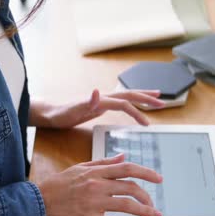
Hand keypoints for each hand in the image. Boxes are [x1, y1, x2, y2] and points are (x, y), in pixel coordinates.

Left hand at [30, 89, 164, 128]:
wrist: (51, 112)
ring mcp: (102, 100)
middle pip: (130, 95)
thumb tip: (97, 91)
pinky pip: (120, 102)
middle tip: (163, 102)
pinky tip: (135, 106)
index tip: (147, 124)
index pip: (124, 103)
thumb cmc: (61, 114)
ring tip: (157, 97)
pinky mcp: (100, 105)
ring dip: (142, 97)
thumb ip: (86, 102)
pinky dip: (131, 103)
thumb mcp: (72, 110)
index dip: (137, 112)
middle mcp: (103, 97)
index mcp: (100, 100)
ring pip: (127, 96)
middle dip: (147, 98)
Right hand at [37, 154, 162, 215]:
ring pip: (125, 205)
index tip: (158, 178)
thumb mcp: (81, 167)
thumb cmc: (60, 183)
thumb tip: (123, 156)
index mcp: (96, 172)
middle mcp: (97, 185)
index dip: (145, 173)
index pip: (127, 169)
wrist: (41, 199)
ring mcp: (94, 202)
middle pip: (130, 188)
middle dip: (147, 196)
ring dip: (143, 211)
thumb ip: (104, 162)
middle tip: (154, 204)